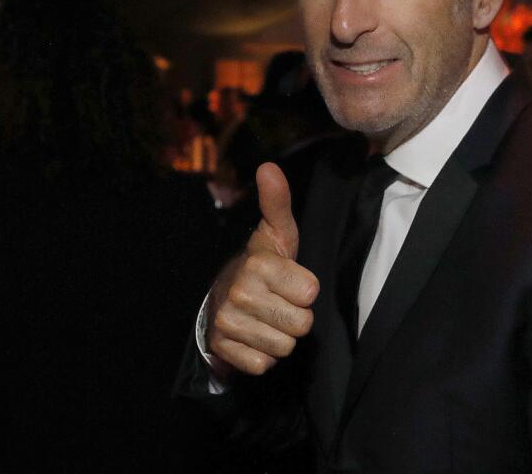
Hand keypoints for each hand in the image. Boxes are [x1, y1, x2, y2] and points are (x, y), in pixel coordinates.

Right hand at [206, 162, 318, 375]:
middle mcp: (240, 293)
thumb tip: (268, 166)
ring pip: (285, 348)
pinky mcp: (224, 350)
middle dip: (295, 317)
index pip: (311, 294)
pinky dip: (262, 356)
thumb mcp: (275, 234)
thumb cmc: (261, 266)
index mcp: (258, 264)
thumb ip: (277, 203)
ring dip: (280, 337)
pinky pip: (264, 365)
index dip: (304, 290)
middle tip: (278, 302)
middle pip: (301, 325)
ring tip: (265, 318)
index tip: (288, 281)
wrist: (220, 300)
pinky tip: (253, 336)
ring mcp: (228, 324)